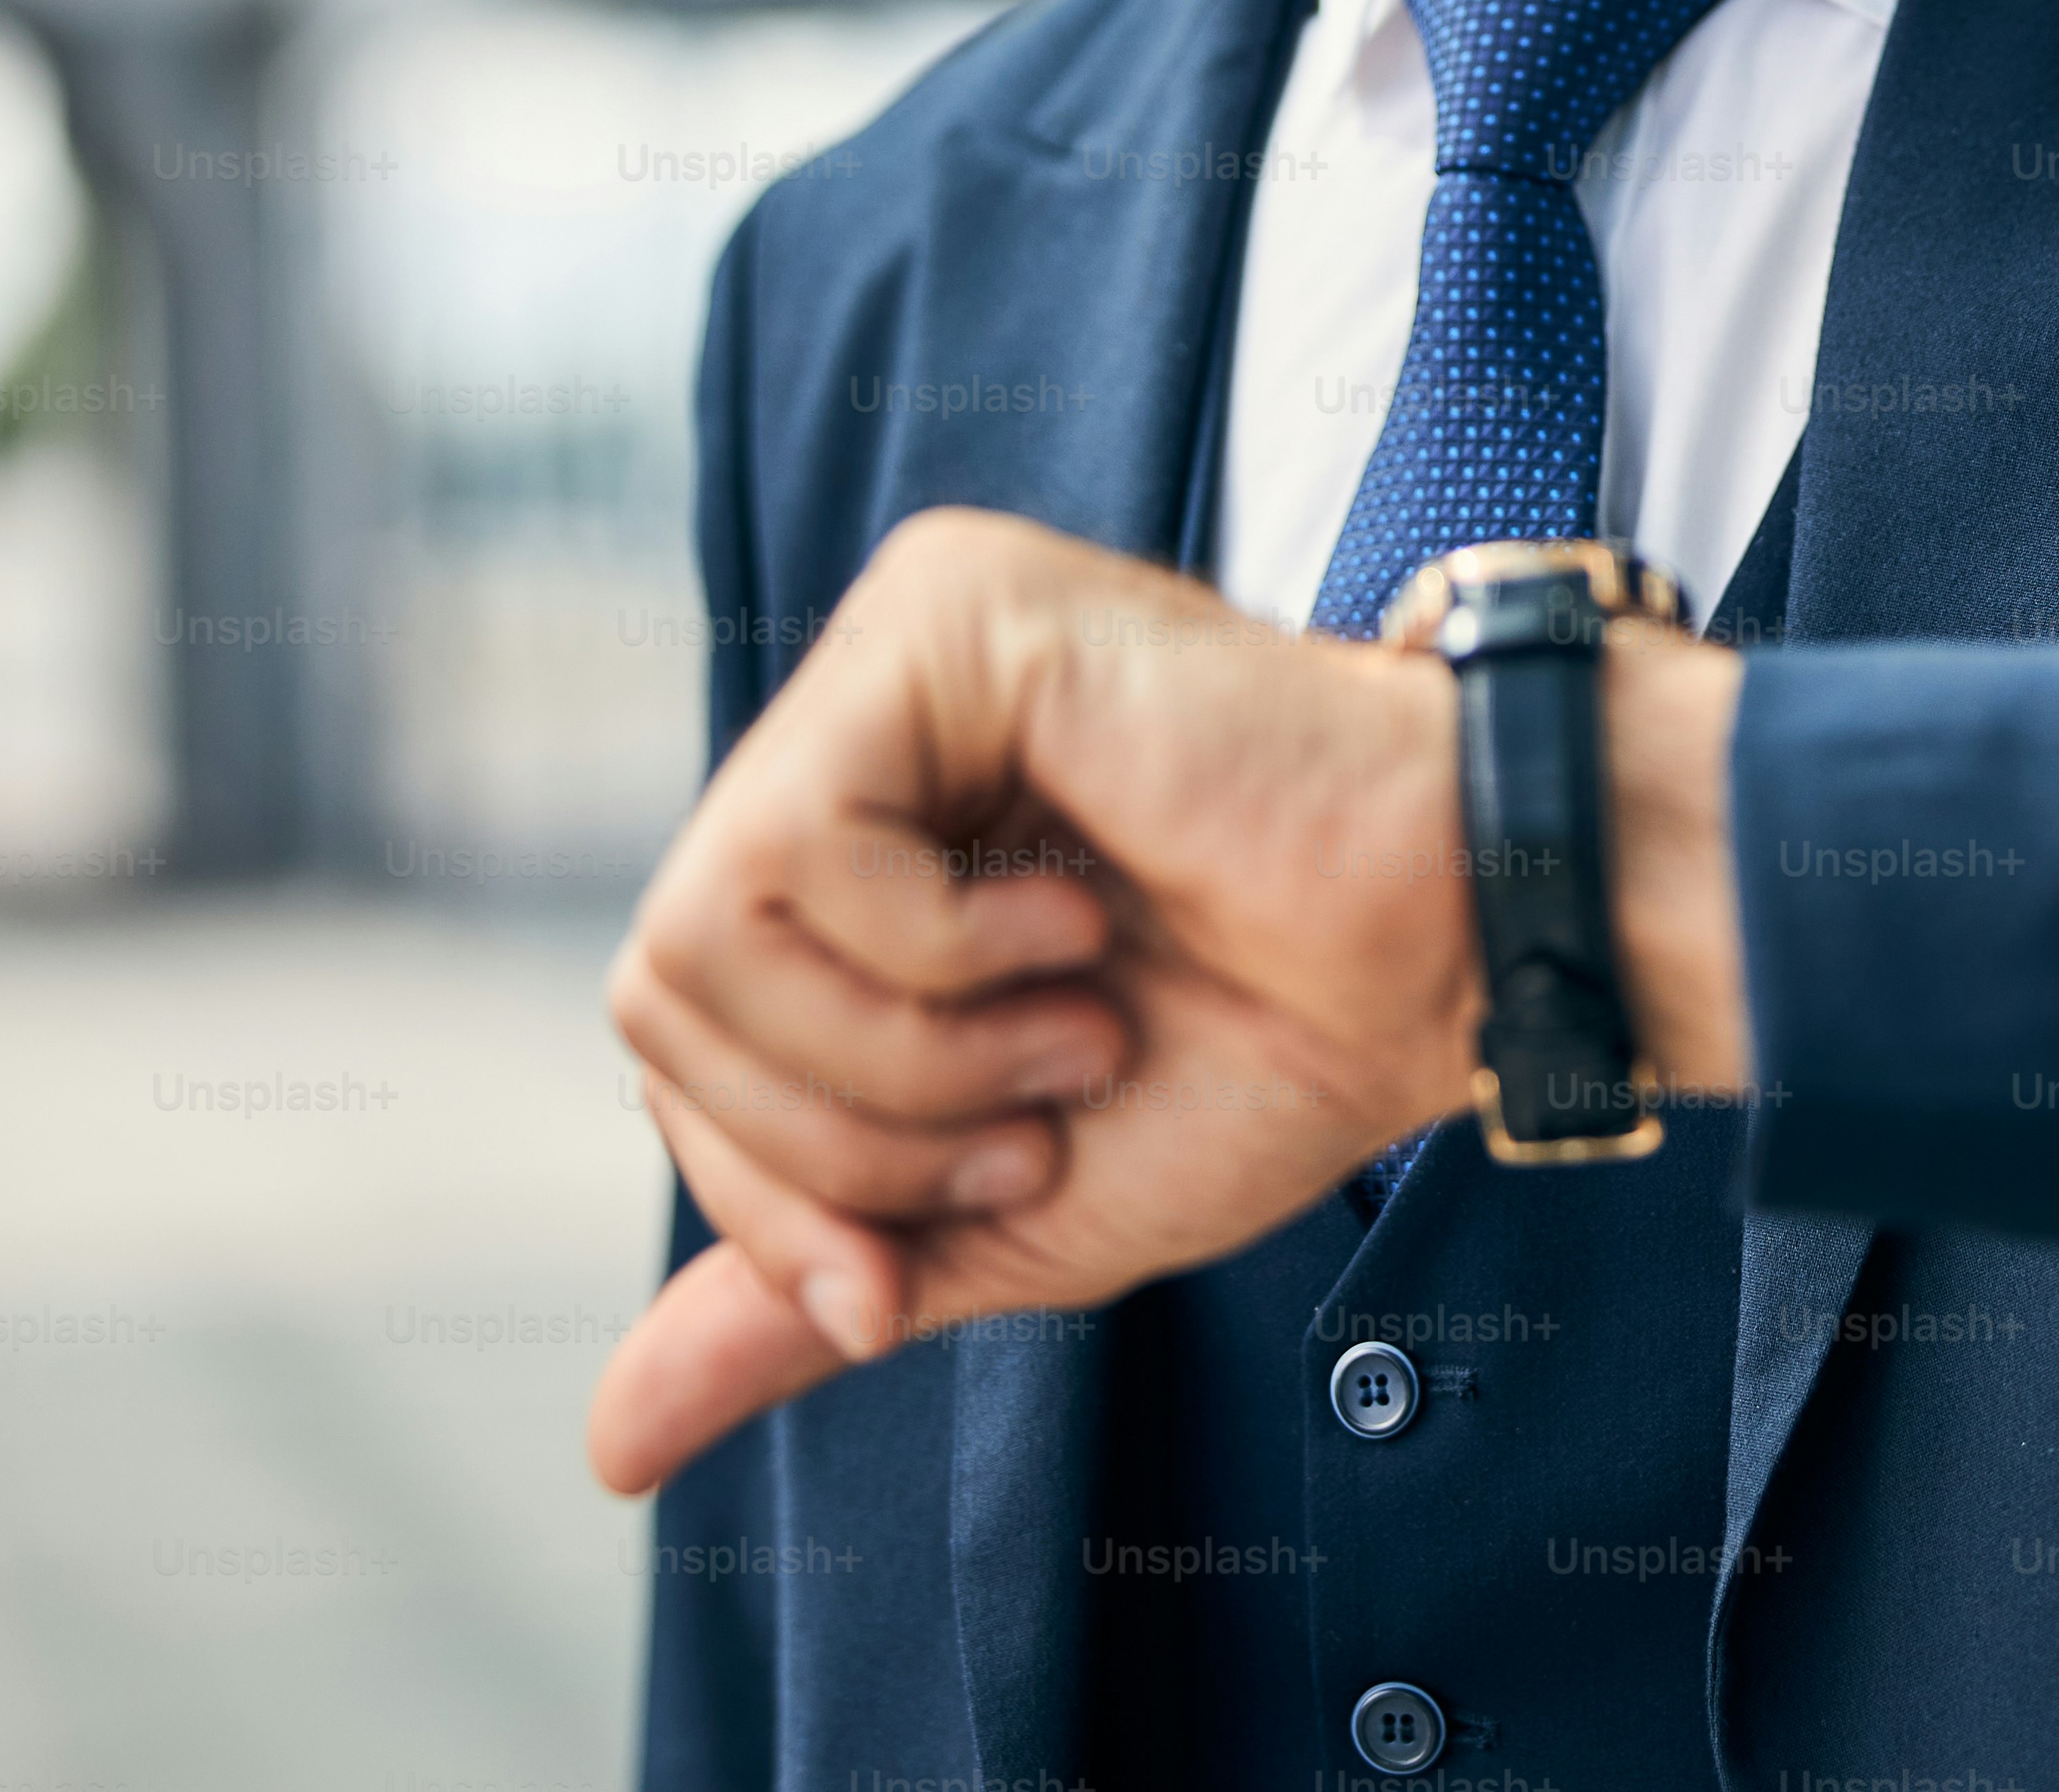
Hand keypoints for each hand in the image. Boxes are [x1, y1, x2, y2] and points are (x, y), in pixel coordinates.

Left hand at [585, 507, 1749, 1494]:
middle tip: (1044, 1106)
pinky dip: (938, 947)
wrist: (1448, 954)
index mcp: (858, 833)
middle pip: (661, 991)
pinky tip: (1080, 913)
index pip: (673, 1033)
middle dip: (849, 1131)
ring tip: (1076, 1019)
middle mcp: (852, 720)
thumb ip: (814, 1281)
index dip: (770, 1194)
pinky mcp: (943, 609)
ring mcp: (892, 645)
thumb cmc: (1272, 1051)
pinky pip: (797, 846)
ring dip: (906, 1050)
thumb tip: (609, 1449)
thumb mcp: (1000, 1210)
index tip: (909, 1268)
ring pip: (701, 928)